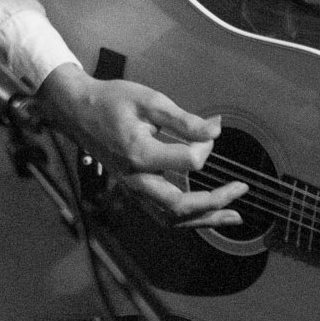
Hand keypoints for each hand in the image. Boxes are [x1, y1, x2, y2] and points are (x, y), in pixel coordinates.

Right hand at [34, 63, 247, 227]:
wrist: (77, 110)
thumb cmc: (112, 101)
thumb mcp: (150, 101)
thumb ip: (184, 120)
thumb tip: (216, 130)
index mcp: (140, 155)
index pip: (189, 162)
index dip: (205, 146)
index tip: (208, 130)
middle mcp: (135, 180)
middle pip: (181, 205)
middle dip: (216, 201)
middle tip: (241, 189)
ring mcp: (132, 189)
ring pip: (171, 218)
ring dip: (204, 219)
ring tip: (233, 216)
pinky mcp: (133, 191)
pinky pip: (162, 214)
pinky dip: (187, 218)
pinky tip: (207, 214)